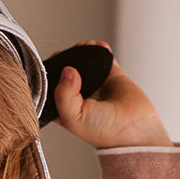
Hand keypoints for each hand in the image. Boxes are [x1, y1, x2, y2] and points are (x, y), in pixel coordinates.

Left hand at [53, 50, 170, 148]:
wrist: (134, 130)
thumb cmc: (102, 131)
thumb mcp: (73, 117)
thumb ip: (63, 95)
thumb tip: (68, 69)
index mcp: (62, 106)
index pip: (47, 86)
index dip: (45, 74)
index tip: (48, 64)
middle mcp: (77, 93)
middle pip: (64, 68)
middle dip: (65, 57)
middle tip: (67, 53)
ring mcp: (94, 82)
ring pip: (83, 60)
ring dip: (82, 50)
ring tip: (84, 47)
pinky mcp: (111, 74)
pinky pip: (103, 56)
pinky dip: (99, 48)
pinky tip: (98, 47)